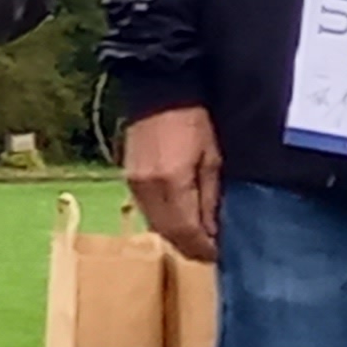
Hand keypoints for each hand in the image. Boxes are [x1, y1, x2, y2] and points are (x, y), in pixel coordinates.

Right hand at [124, 104, 223, 262]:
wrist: (157, 92)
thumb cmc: (193, 120)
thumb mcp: (212, 157)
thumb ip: (210, 197)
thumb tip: (212, 230)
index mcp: (172, 182)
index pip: (186, 230)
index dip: (202, 247)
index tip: (217, 255)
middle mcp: (149, 189)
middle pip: (168, 234)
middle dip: (189, 247)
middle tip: (208, 252)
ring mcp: (135, 185)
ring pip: (155, 226)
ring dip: (175, 237)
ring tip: (195, 239)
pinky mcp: (128, 179)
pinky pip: (146, 212)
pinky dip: (163, 222)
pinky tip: (177, 221)